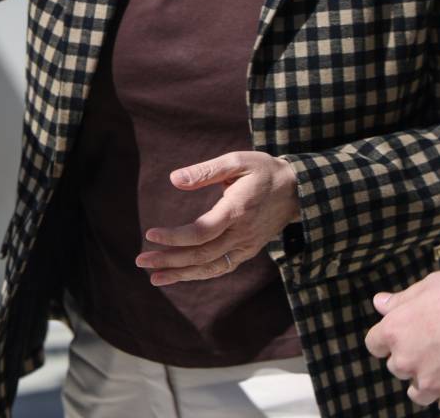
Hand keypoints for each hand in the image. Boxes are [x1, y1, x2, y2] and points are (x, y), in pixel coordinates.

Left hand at [135, 151, 299, 285]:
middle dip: (169, 260)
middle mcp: (242, 234)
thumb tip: (174, 179)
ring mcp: (246, 246)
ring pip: (211, 268)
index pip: (201, 233)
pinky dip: (199, 274)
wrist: (299, 190)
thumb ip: (205, 171)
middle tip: (140, 260)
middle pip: (202, 255)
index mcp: (237, 211)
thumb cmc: (263, 171)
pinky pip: (221, 268)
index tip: (150, 234)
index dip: (174, 238)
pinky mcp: (248, 251)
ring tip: (153, 277)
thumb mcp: (236, 161)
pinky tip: (179, 275)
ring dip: (181, 274)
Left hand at [365, 271, 439, 414]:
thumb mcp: (430, 286)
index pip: (375, 344)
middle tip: (435, 347)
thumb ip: (402, 300)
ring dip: (428, 382)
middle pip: (397, 367)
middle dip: (411, 359)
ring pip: (418, 392)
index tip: (403, 337)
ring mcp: (430, 383)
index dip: (388, 340)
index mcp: (394, 331)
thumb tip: (380, 304)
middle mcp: (406, 360)